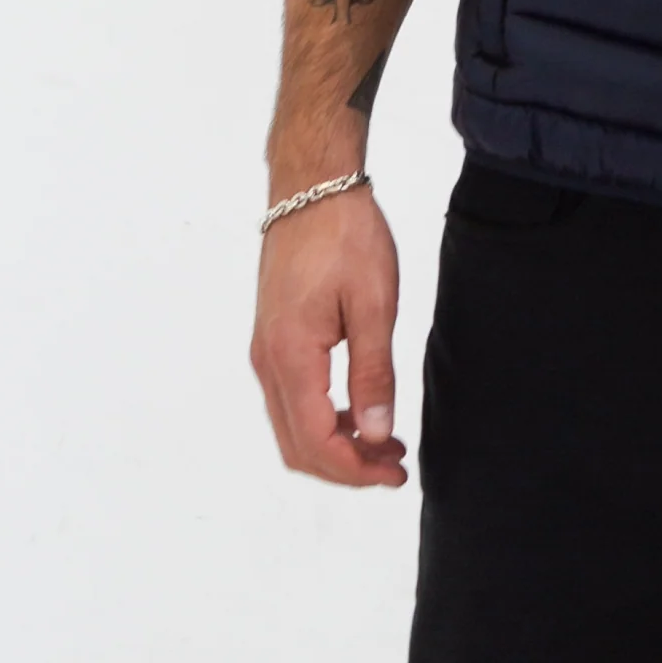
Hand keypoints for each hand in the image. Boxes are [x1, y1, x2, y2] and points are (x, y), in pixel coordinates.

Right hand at [250, 185, 408, 487]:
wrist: (312, 188)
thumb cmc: (346, 236)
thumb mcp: (374, 303)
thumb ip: (373, 372)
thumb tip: (376, 435)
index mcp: (290, 357)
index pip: (317, 442)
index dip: (356, 471)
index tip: (395, 474)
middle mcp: (268, 361)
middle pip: (298, 445)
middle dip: (346, 467)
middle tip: (394, 466)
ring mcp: (266, 350)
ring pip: (292, 425)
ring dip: (335, 444)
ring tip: (385, 443)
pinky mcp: (273, 337)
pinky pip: (292, 399)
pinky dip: (324, 418)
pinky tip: (359, 409)